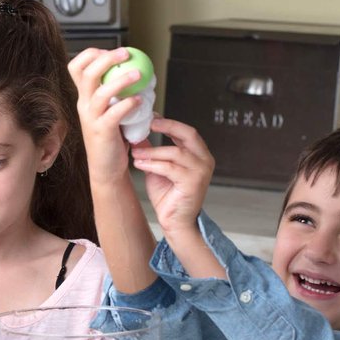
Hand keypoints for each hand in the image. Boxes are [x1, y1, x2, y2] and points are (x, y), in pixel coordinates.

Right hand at [68, 47, 146, 183]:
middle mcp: (84, 105)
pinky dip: (128, 104)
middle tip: (126, 54)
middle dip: (106, 59)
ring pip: (100, 92)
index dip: (91, 54)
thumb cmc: (112, 139)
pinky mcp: (102, 132)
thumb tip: (138, 72)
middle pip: (87, 73)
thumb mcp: (110, 111)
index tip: (110, 51)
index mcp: (85, 97)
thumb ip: (117, 94)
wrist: (106, 168)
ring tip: (138, 75)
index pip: (76, 67)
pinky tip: (139, 101)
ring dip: (121, 80)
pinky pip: (114, 114)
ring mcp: (91, 118)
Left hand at [130, 117, 215, 238]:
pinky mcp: (193, 183)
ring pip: (175, 152)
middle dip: (167, 126)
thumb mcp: (157, 169)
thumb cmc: (168, 197)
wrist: (175, 223)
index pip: (186, 131)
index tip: (150, 117)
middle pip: (188, 134)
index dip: (168, 122)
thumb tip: (137, 135)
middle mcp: (205, 160)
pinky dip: (153, 164)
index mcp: (199, 155)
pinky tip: (139, 164)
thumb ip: (151, 152)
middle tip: (147, 124)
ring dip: (152, 151)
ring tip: (135, 152)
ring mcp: (201, 172)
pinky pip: (170, 168)